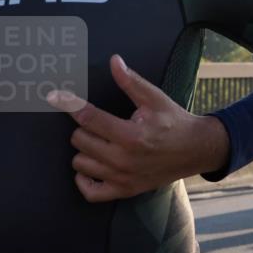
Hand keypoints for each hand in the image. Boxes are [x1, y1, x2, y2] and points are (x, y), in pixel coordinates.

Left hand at [48, 55, 229, 202]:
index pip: (88, 118)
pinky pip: (90, 192)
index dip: (69, 104)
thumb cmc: (175, 122)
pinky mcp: (125, 190)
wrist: (196, 150)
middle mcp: (124, 159)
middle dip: (85, 128)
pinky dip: (84, 180)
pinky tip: (90, 166)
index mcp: (131, 135)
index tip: (56, 96)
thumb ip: (131, 82)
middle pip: (80, 140)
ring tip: (99, 142)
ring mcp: (123, 177)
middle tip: (99, 123)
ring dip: (84, 150)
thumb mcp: (156, 99)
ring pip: (80, 163)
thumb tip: (114, 61)